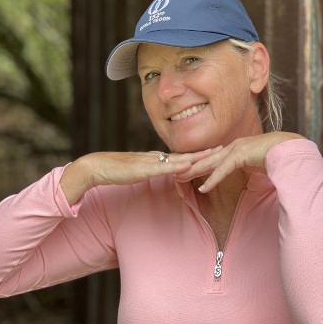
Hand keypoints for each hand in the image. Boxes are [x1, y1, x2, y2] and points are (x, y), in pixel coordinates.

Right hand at [60, 148, 218, 204]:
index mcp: (155, 159)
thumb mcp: (137, 172)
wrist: (97, 167)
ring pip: (179, 160)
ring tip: (215, 155)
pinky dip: (178, 167)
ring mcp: (150, 161)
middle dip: (205, 153)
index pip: (181, 156)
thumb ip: (149, 172)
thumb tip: (160, 175)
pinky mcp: (143, 168)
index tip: (214, 151)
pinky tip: (189, 166)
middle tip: (225, 148)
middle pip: (185, 155)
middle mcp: (155, 157)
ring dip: (197, 158)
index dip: (198, 154)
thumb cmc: (113, 171)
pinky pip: (164, 168)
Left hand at [174, 132, 304, 191]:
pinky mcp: (241, 155)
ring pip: (210, 163)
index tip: (182, 170)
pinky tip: (203, 188)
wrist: (289, 148)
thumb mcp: (253, 163)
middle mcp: (231, 147)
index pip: (210, 157)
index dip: (195, 164)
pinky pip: (224, 170)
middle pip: (205, 158)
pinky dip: (213, 179)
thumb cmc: (274, 157)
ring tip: (178, 179)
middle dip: (188, 166)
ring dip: (194, 172)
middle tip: (171, 173)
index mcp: (233, 148)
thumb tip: (240, 173)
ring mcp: (236, 150)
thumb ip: (243, 167)